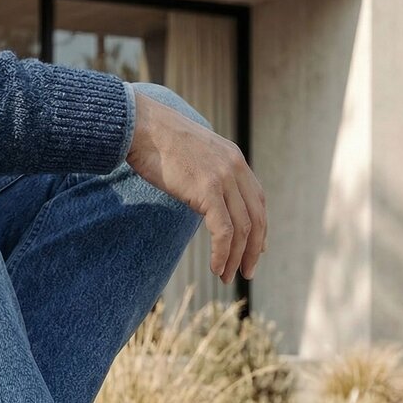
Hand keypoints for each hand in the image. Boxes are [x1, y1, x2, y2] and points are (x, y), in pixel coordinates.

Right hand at [125, 91, 267, 284]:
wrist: (141, 126)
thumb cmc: (157, 142)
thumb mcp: (193, 155)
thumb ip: (207, 174)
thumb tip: (205, 196)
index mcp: (234, 159)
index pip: (258, 200)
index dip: (260, 228)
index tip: (256, 250)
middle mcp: (235, 167)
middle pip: (256, 218)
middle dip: (253, 250)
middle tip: (246, 272)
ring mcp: (223, 178)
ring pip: (242, 228)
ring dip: (236, 258)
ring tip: (226, 276)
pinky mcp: (207, 189)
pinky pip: (224, 231)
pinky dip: (223, 253)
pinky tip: (216, 267)